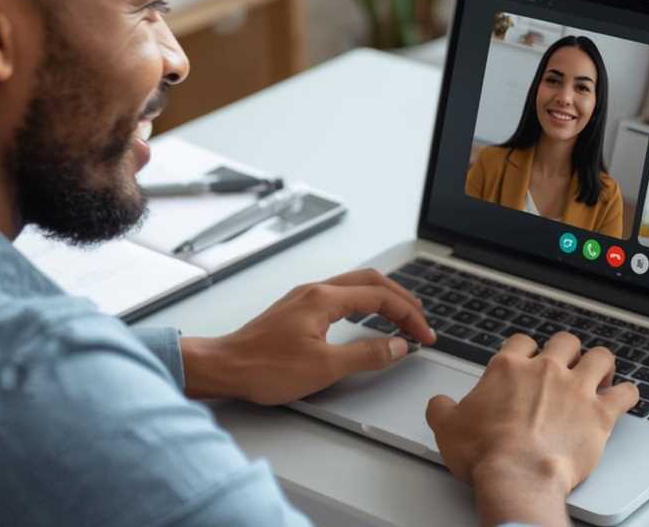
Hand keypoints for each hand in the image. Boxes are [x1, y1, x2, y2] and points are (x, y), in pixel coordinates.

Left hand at [181, 269, 435, 404]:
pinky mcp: (296, 309)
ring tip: (401, 315)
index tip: (425, 334)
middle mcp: (314, 290)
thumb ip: (366, 354)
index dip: (409, 315)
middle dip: (401, 298)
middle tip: (421, 319)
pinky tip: (365, 317)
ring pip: (355, 285)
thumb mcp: (324, 367)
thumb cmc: (263, 367)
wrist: (223, 367)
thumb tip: (397, 346)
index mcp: (324, 298)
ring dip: (383, 297)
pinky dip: (363, 303)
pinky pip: (340, 295)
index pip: (380, 296)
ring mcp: (304, 298)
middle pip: (370, 281)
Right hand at [426, 332, 638, 526]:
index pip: (521, 342)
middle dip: (567, 350)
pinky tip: (625, 397)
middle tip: (565, 363)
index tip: (527, 358)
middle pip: (565, 341)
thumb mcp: (447, 427)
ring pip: (600, 356)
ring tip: (600, 371)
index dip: (525, 349)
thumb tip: (438, 403)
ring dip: (601, 363)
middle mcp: (546, 371)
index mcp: (509, 368)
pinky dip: (628, 394)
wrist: (519, 475)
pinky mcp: (600, 414)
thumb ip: (441, 408)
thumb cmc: (486, 453)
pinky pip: (626, 393)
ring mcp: (576, 389)